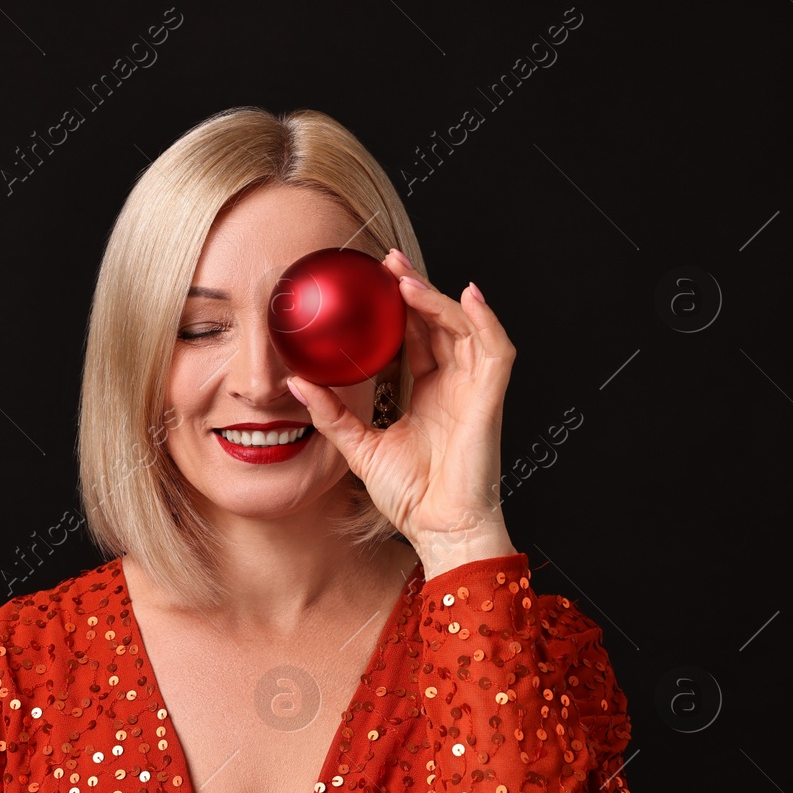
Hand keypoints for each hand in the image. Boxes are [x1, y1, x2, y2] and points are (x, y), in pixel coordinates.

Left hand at [286, 249, 516, 577]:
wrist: (437, 530)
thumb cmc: (409, 497)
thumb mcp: (359, 448)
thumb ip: (331, 414)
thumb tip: (297, 384)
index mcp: (429, 393)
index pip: (416, 335)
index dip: (400, 305)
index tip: (375, 279)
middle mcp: (454, 386)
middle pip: (440, 322)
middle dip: (417, 288)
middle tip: (388, 261)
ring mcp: (474, 391)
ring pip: (465, 328)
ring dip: (438, 299)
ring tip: (407, 278)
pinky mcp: (489, 401)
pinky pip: (495, 351)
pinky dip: (486, 321)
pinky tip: (469, 297)